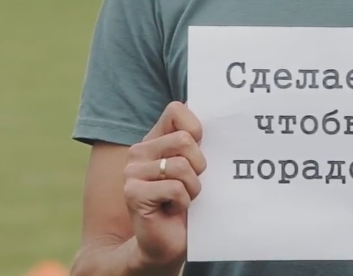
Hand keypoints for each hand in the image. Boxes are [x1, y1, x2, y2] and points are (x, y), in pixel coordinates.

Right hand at [124, 102, 206, 269]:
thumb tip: (219, 114)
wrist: (166, 244)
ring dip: (192, 188)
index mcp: (154, 140)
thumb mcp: (195, 168)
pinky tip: (173, 210)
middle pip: (185, 139)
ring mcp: (132, 171)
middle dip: (199, 166)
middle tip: (189, 185)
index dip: (196, 129)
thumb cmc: (185, 203)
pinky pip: (176, 188)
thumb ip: (197, 142)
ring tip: (181, 200)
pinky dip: (184, 203)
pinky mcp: (133, 192)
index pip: (176, 109)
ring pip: (182, 166)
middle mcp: (139, 151)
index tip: (199, 150)